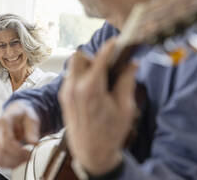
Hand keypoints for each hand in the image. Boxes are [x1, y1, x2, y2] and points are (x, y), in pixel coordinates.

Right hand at [0, 101, 39, 167]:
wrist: (15, 113)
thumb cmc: (23, 115)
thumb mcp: (31, 118)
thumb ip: (32, 130)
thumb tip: (34, 143)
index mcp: (3, 122)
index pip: (7, 141)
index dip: (19, 151)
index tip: (30, 153)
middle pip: (1, 152)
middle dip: (17, 158)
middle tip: (29, 157)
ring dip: (13, 163)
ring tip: (24, 158)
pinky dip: (9, 164)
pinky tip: (18, 160)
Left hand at [59, 38, 137, 175]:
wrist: (92, 154)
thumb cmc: (110, 134)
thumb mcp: (125, 108)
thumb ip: (127, 82)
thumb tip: (132, 64)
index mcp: (92, 88)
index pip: (100, 58)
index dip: (109, 47)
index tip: (116, 42)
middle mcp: (75, 87)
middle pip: (80, 56)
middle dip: (94, 56)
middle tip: (107, 66)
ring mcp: (66, 92)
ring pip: (73, 66)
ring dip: (86, 65)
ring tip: (100, 77)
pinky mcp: (63, 98)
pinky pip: (70, 77)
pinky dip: (80, 75)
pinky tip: (92, 87)